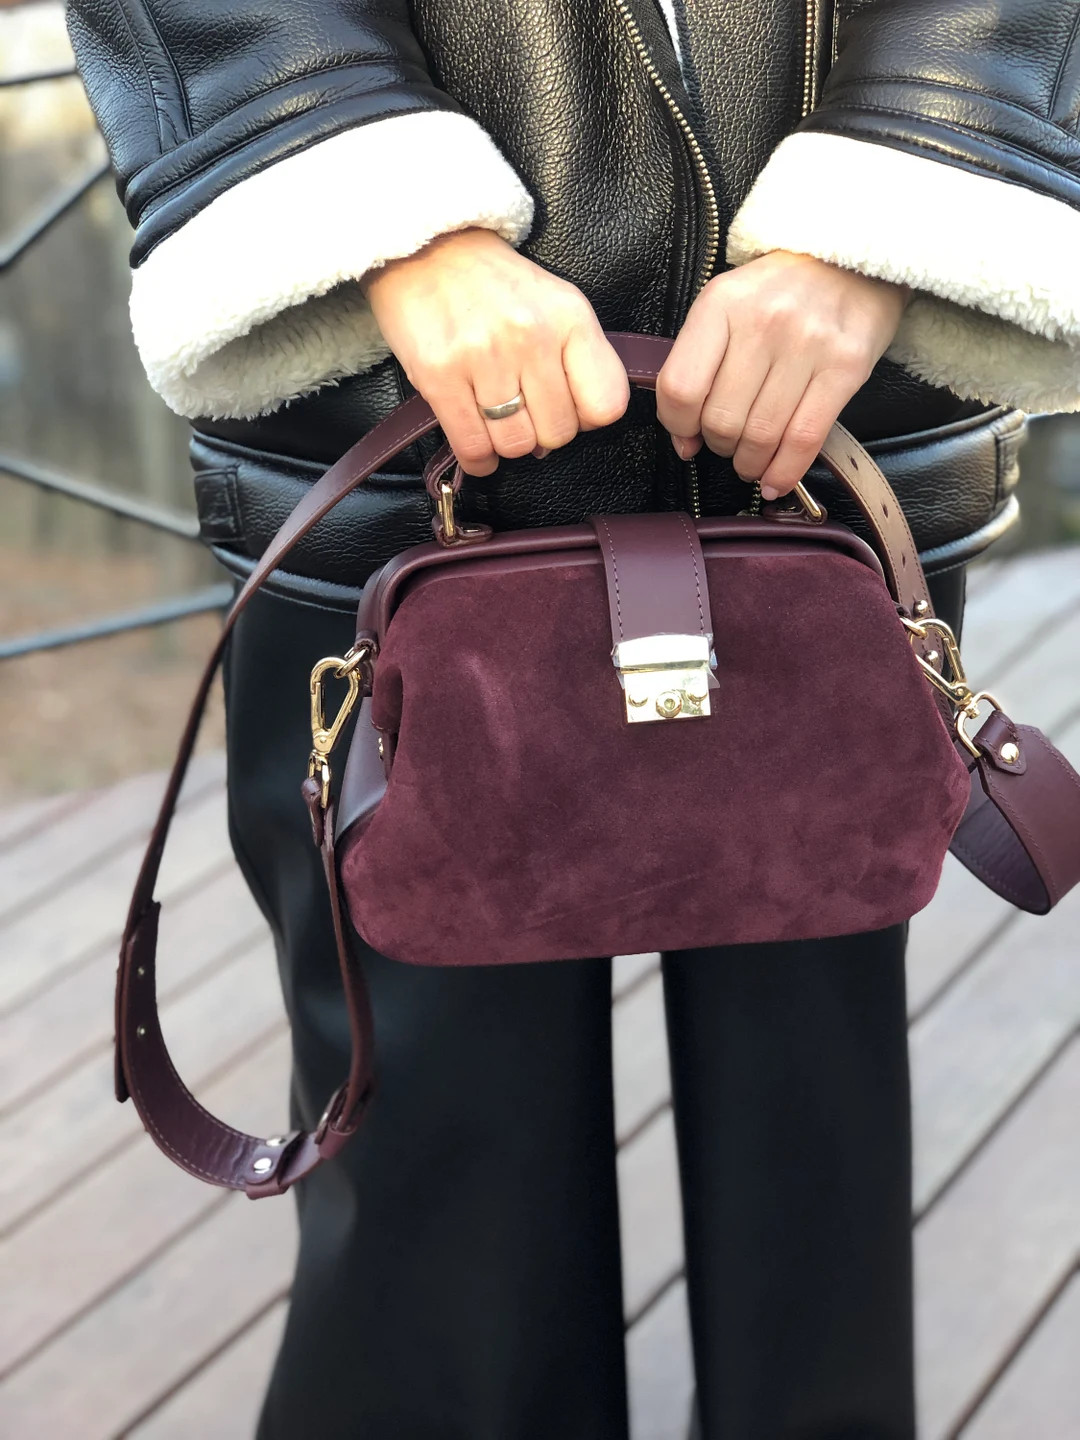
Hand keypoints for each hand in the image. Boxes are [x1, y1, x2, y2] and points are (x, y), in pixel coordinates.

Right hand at [363, 227, 629, 476]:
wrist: (426, 249)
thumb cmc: (495, 286)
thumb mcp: (556, 303)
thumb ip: (576, 359)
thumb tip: (569, 431)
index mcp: (570, 317)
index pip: (606, 404)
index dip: (587, 417)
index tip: (568, 407)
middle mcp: (531, 336)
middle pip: (558, 433)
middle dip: (544, 433)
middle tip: (525, 413)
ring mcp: (484, 357)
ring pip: (517, 445)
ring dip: (508, 444)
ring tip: (498, 422)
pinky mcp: (440, 376)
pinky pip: (472, 447)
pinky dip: (478, 458)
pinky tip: (479, 445)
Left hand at [656, 251, 908, 497]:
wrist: (854, 258)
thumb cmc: (781, 291)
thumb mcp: (728, 305)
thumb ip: (698, 364)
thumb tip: (684, 441)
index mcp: (722, 303)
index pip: (681, 387)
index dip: (678, 426)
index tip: (687, 437)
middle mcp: (763, 321)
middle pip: (722, 418)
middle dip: (719, 446)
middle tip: (727, 445)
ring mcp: (807, 343)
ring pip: (761, 434)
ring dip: (749, 463)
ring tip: (750, 462)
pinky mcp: (846, 366)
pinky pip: (805, 438)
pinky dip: (785, 471)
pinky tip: (775, 480)